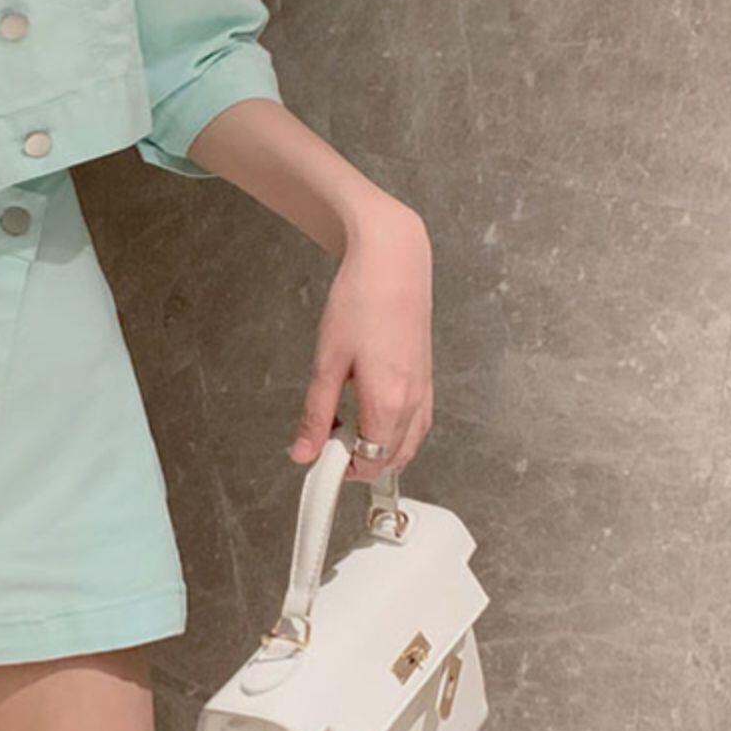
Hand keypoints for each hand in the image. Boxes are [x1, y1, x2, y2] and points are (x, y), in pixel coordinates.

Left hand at [289, 195, 433, 478]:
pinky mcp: (427, 376)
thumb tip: (304, 454)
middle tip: (326, 442)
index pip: (370, 462)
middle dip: (360, 462)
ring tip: (344, 429)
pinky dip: (396, 432)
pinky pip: (417, 422)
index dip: (342, 469)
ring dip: (380, 450)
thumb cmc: (359, 303)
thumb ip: (316, 413)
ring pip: (409, 444)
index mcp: (389, 403)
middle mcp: (414, 403)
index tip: (316, 457)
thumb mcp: (327, 361)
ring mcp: (425, 390)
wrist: (394, 262)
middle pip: (392, 459)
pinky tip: (372, 414)